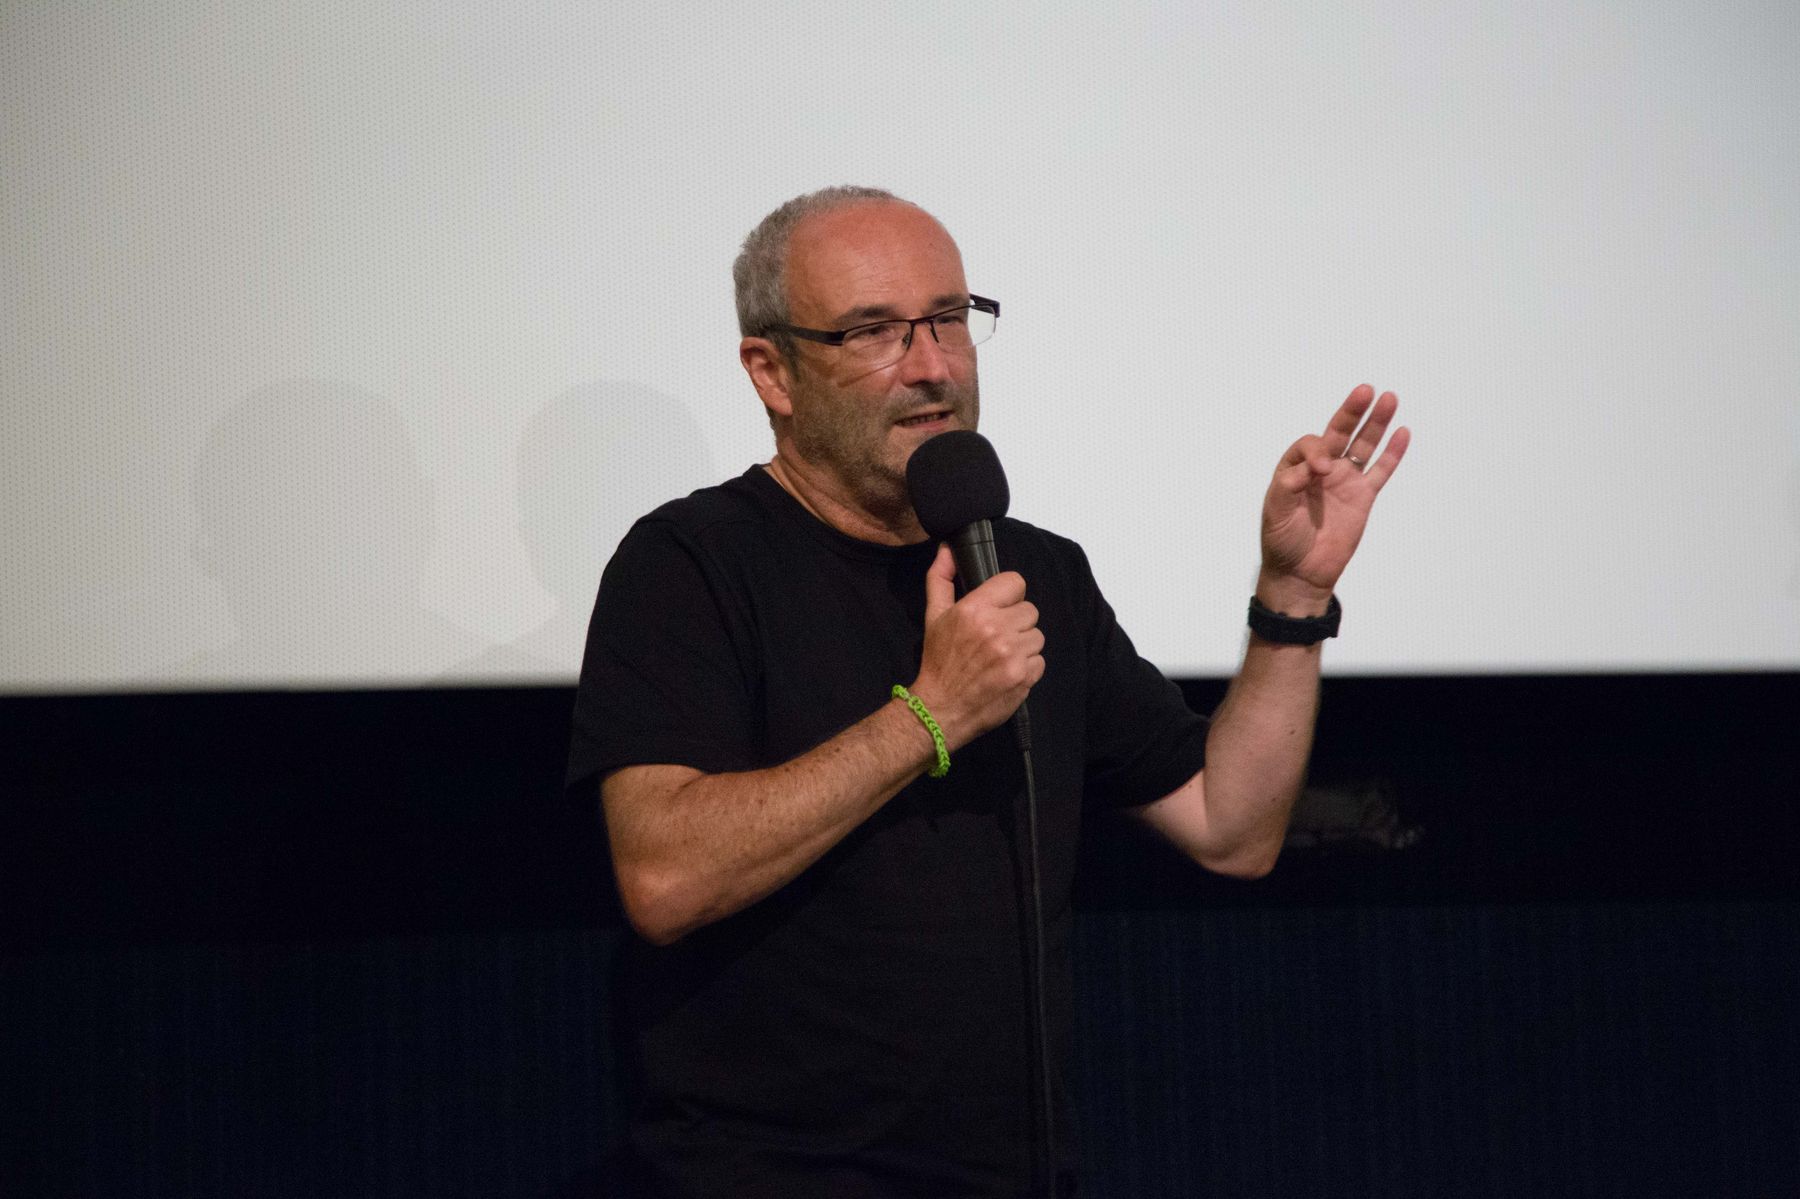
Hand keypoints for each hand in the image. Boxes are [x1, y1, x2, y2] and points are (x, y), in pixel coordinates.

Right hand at [910, 544, 1044, 750]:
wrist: (940, 710)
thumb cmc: (938, 662)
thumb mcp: (933, 616)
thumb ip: (940, 579)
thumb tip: (947, 550)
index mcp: (974, 609)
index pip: (1015, 582)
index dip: (1008, 595)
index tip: (998, 608)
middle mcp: (996, 629)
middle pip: (1029, 610)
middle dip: (1015, 622)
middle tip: (996, 638)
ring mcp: (1012, 655)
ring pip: (1037, 635)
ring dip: (1023, 645)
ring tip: (1001, 657)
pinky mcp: (1024, 677)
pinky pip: (1040, 661)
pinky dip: (1028, 667)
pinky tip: (1007, 672)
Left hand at [1259, 384, 1409, 606]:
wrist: (1301, 573)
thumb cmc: (1281, 542)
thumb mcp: (1275, 512)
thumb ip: (1288, 486)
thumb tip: (1314, 467)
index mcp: (1296, 468)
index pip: (1311, 444)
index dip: (1317, 451)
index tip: (1322, 471)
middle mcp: (1321, 469)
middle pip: (1339, 432)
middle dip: (1352, 412)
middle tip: (1365, 390)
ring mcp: (1344, 482)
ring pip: (1363, 446)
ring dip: (1376, 424)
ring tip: (1389, 398)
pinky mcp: (1363, 497)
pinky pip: (1380, 471)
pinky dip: (1392, 453)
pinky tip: (1402, 432)